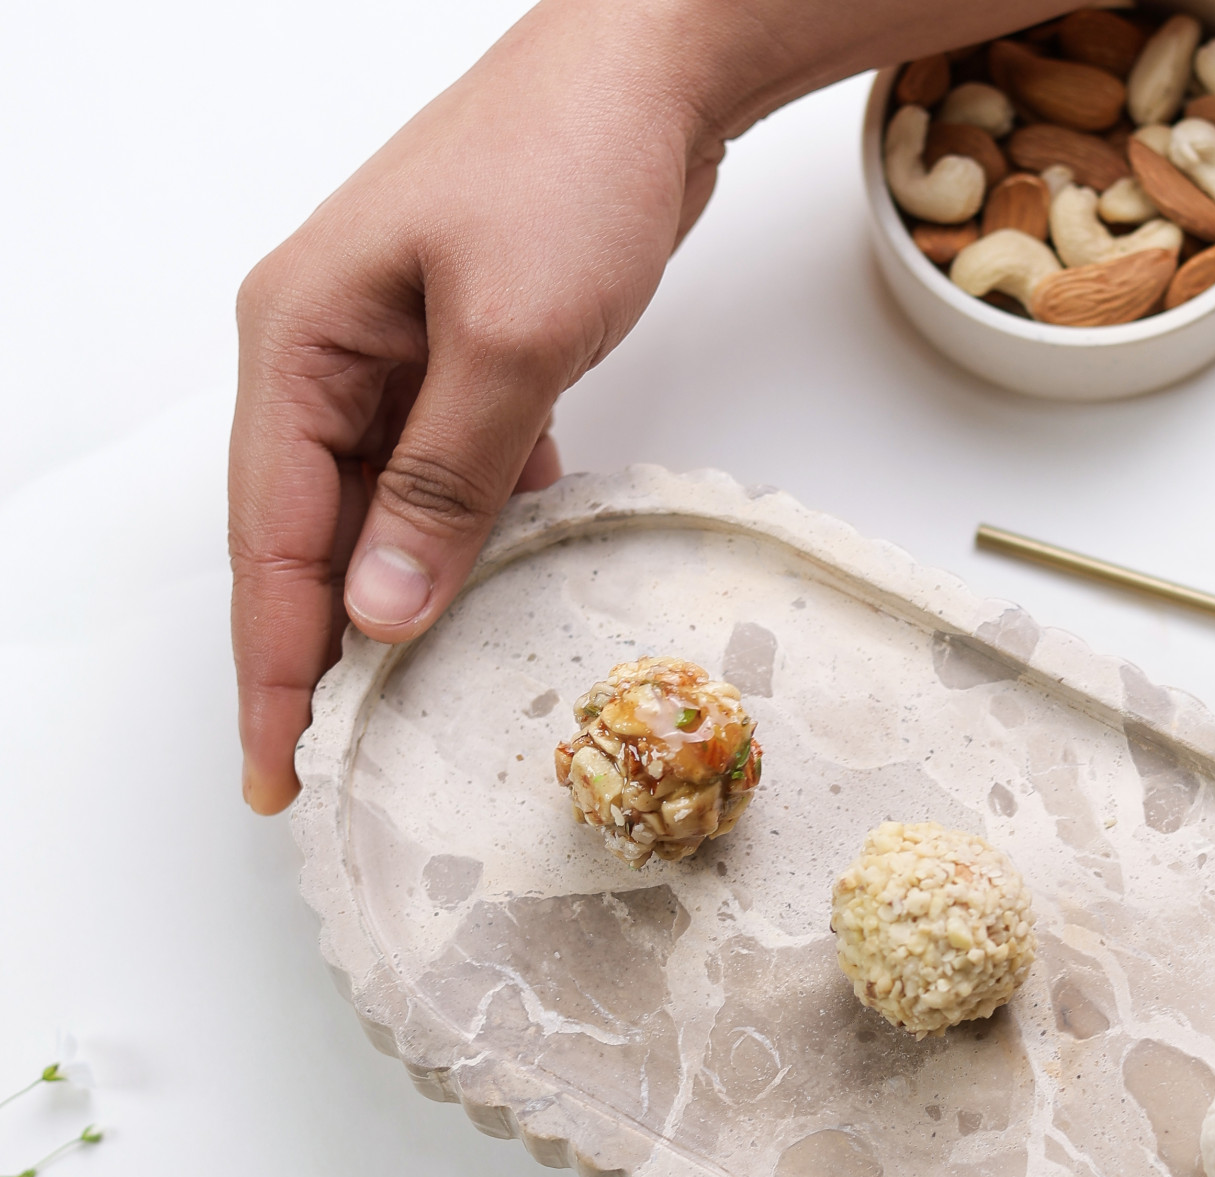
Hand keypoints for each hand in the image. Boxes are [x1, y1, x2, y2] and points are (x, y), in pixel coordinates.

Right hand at [230, 0, 1039, 812]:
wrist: (647, 73)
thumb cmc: (568, 171)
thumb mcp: (508, 339)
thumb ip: (443, 481)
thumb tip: (381, 610)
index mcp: (302, 341)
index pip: (267, 537)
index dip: (271, 663)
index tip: (276, 765)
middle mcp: (327, 354)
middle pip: (302, 535)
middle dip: (312, 654)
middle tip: (323, 766)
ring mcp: (391, 356)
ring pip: (373, 513)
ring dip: (388, 606)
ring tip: (396, 712)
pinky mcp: (457, 360)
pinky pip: (440, 476)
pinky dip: (460, 540)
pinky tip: (487, 597)